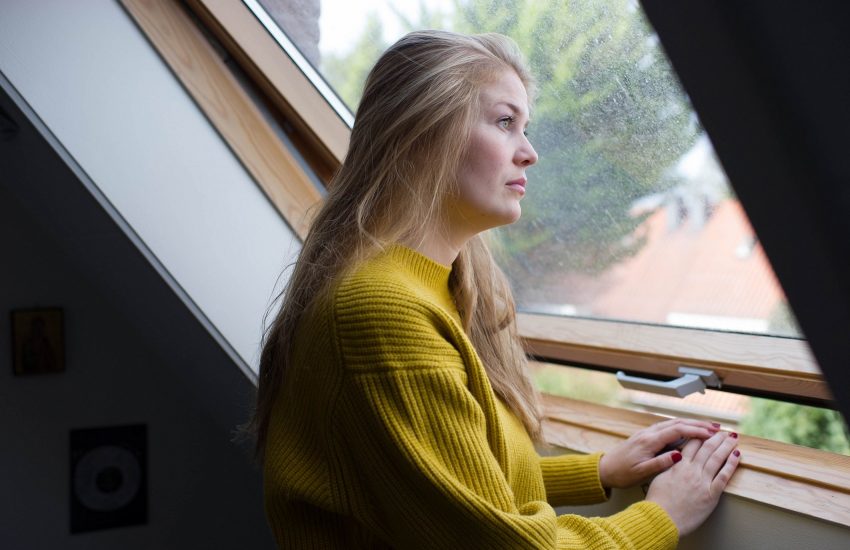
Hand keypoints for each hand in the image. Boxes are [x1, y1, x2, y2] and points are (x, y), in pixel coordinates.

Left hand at [598, 418, 719, 488]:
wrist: (604, 469)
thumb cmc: (622, 473)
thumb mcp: (641, 472)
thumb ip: (660, 463)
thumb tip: (679, 455)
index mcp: (649, 441)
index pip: (677, 430)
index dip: (696, 431)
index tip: (712, 434)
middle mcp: (648, 433)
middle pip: (677, 423)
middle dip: (698, 424)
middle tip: (717, 428)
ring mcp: (647, 433)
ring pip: (673, 423)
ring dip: (691, 424)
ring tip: (709, 428)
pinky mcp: (646, 436)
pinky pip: (668, 427)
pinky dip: (682, 427)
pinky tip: (690, 430)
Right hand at [646, 431, 740, 535]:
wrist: (661, 518)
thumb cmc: (658, 501)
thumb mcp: (660, 478)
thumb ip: (669, 467)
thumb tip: (674, 459)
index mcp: (678, 466)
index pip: (692, 444)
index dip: (701, 435)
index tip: (707, 430)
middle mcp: (692, 470)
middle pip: (706, 448)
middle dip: (716, 437)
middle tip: (724, 431)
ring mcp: (702, 481)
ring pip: (717, 458)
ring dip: (726, 446)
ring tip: (733, 438)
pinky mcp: (711, 494)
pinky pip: (724, 476)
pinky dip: (731, 464)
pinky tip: (737, 456)